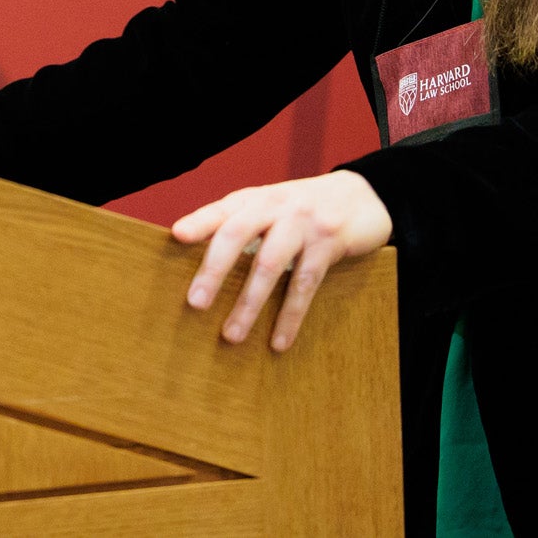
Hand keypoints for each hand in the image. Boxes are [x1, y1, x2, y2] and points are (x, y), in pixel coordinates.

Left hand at [170, 171, 391, 350]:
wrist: (361, 196)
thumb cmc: (302, 209)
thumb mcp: (271, 207)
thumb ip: (240, 224)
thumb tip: (199, 262)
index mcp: (255, 198)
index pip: (222, 209)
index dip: (199, 222)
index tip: (176, 236)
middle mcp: (275, 206)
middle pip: (238, 233)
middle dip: (215, 269)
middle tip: (196, 302)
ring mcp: (302, 223)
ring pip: (270, 264)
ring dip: (249, 303)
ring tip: (231, 335)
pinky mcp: (328, 243)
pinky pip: (305, 284)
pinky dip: (290, 316)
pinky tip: (279, 342)